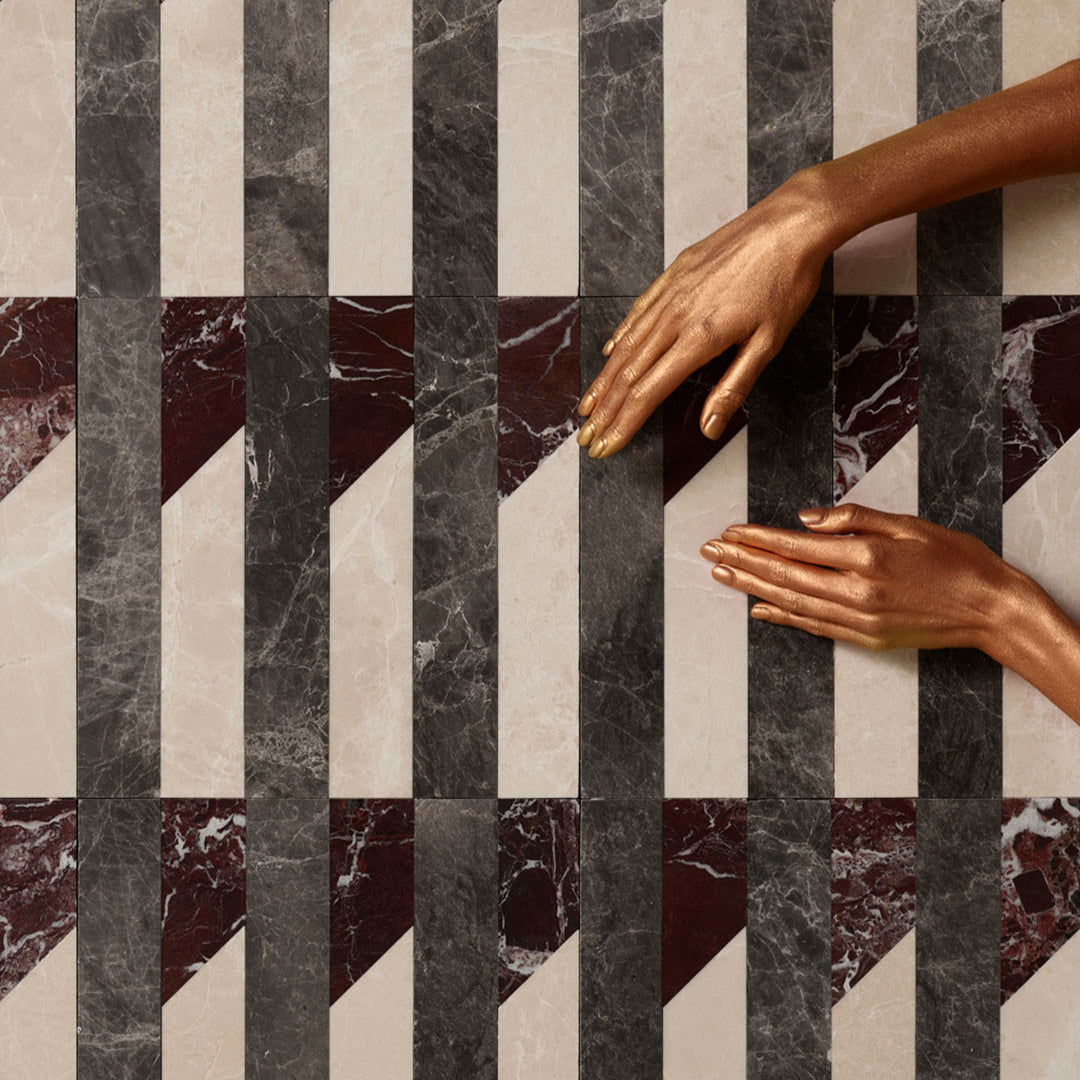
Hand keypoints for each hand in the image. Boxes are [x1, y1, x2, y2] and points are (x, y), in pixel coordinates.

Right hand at [576, 171, 835, 458]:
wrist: (790, 223)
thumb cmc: (785, 283)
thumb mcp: (768, 343)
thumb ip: (733, 387)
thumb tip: (709, 429)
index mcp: (698, 339)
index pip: (647, 393)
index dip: (623, 424)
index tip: (606, 446)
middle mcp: (675, 316)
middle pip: (627, 374)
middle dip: (604, 411)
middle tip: (586, 437)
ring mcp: (670, 293)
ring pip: (627, 345)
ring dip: (603, 380)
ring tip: (587, 406)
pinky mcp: (673, 274)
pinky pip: (638, 312)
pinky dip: (620, 338)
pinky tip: (610, 353)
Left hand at [699, 502, 1030, 652]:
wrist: (991, 608)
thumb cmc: (954, 559)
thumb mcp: (907, 523)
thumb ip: (853, 518)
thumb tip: (804, 518)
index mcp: (866, 555)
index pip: (795, 546)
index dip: (757, 539)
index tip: (729, 533)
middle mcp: (856, 590)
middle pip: (784, 575)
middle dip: (742, 562)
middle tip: (709, 553)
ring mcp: (859, 619)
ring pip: (792, 602)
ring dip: (752, 588)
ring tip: (722, 577)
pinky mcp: (865, 638)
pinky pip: (813, 626)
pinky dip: (782, 617)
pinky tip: (758, 609)